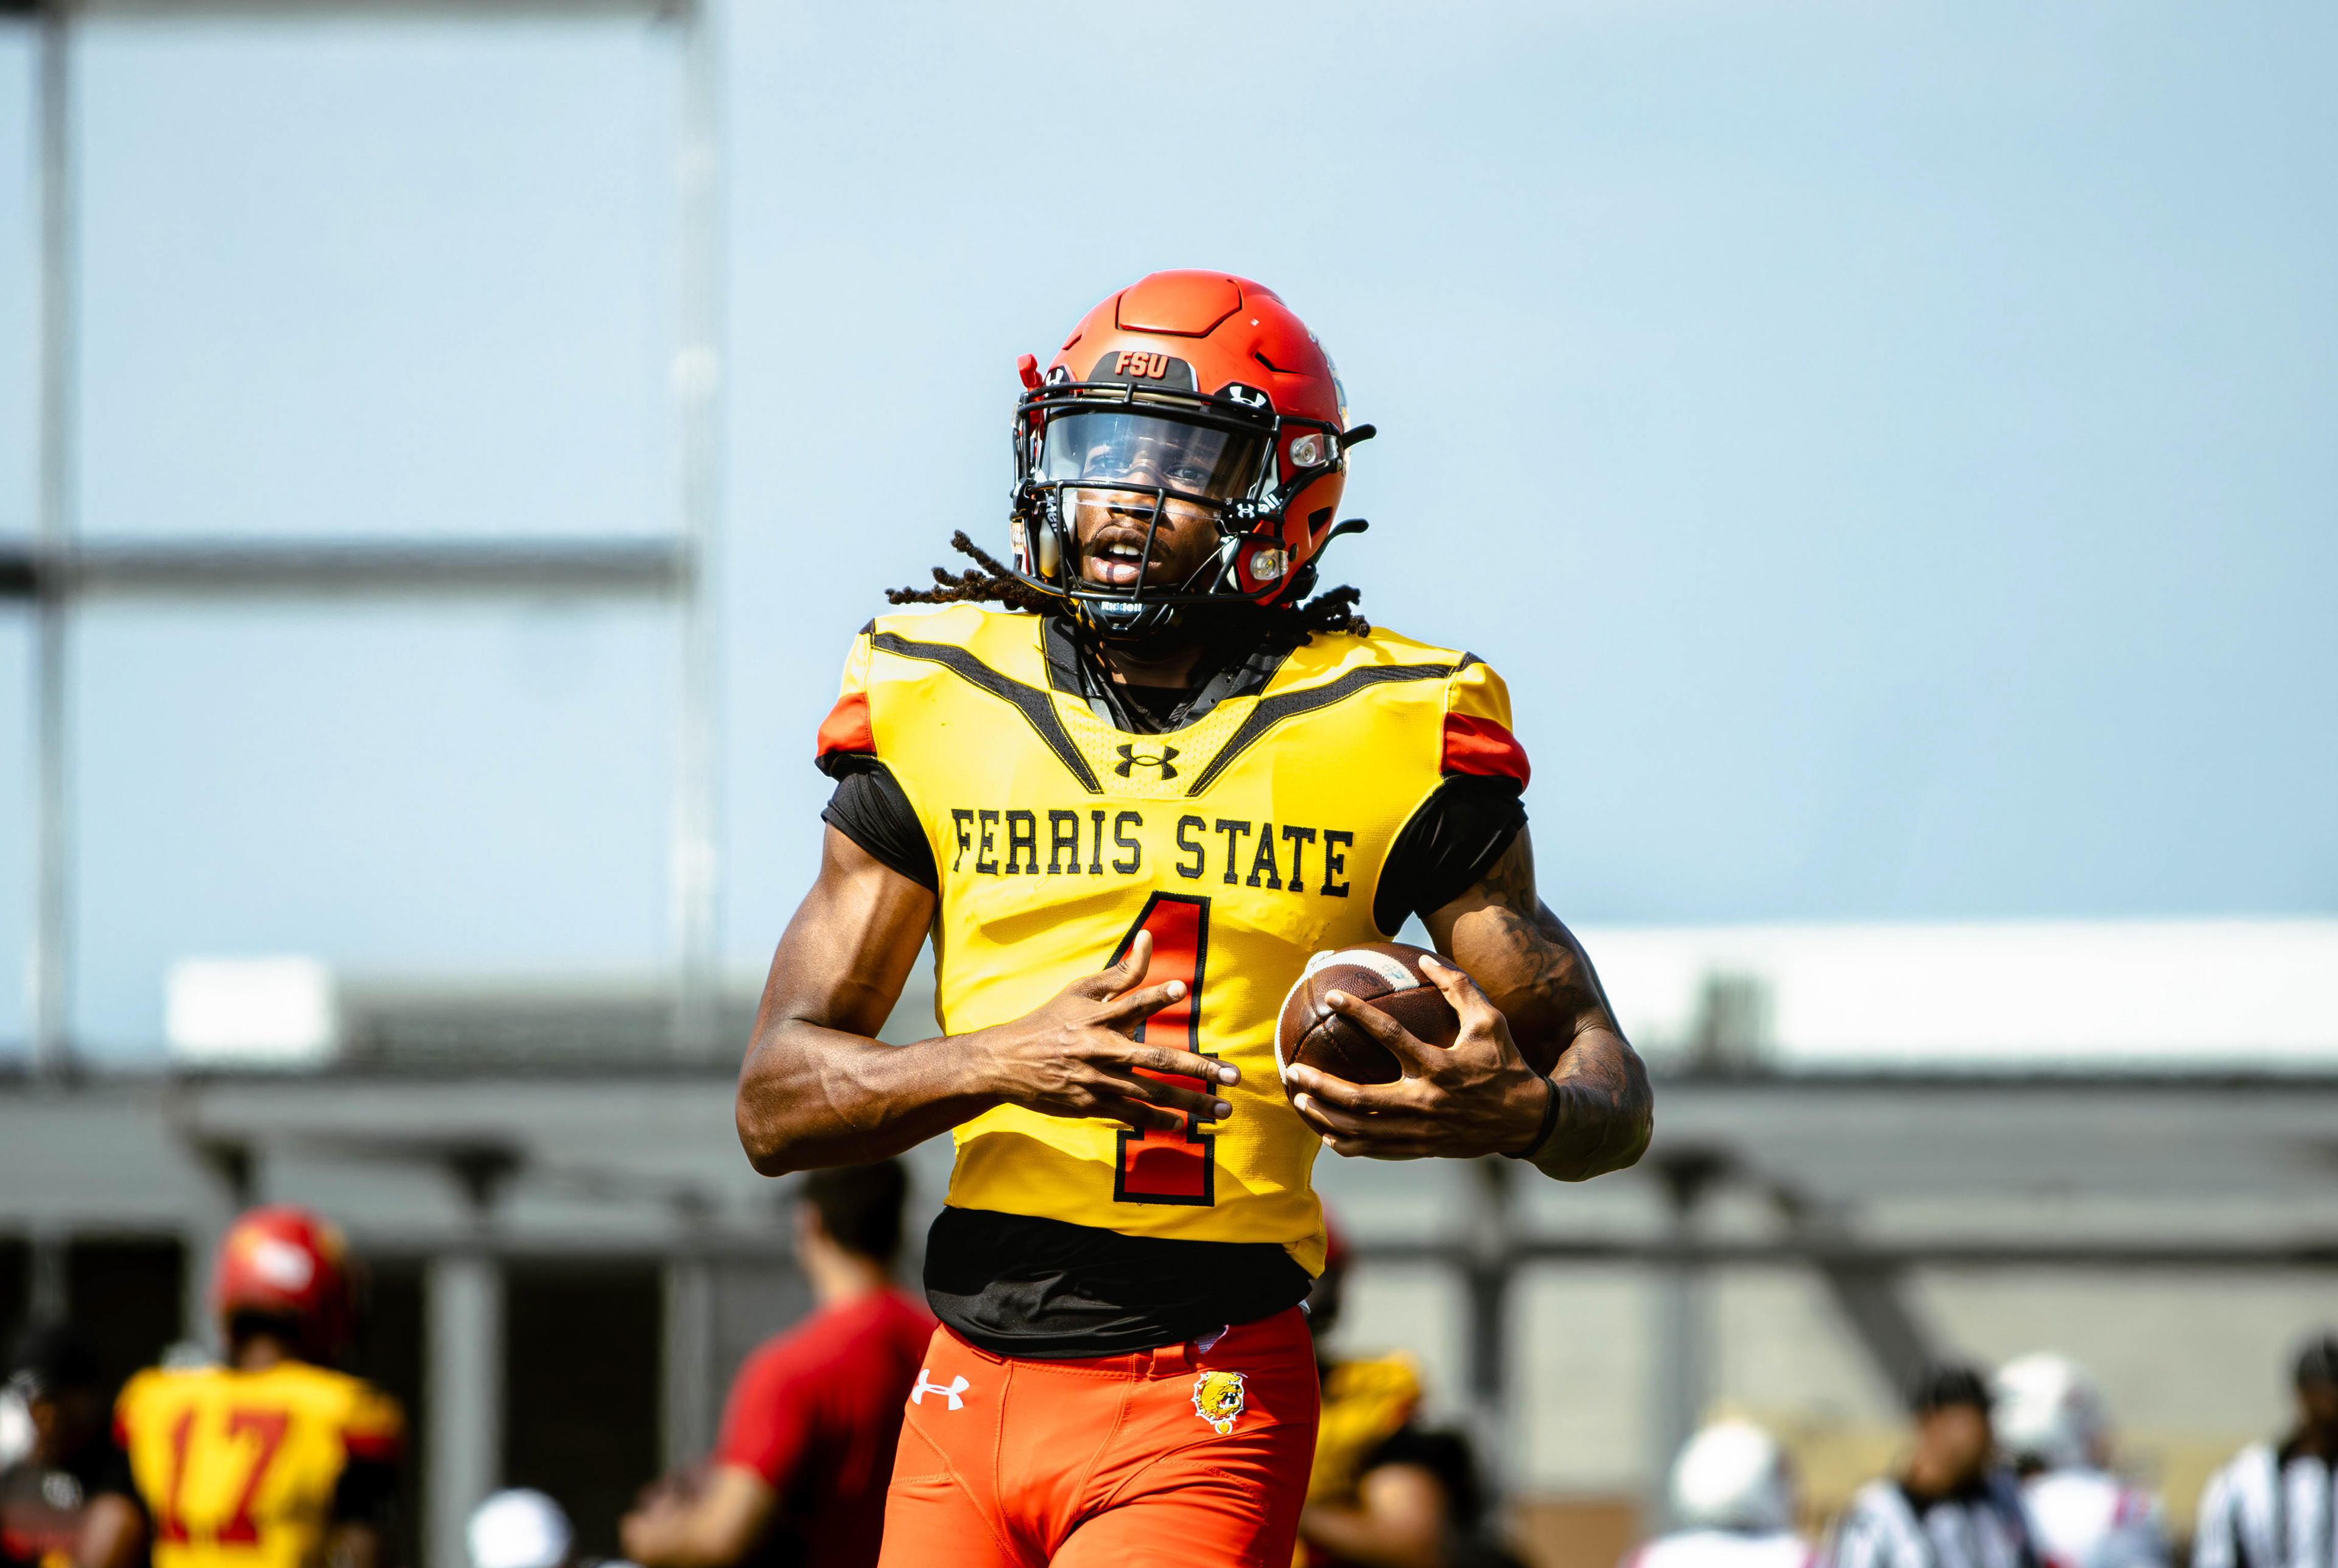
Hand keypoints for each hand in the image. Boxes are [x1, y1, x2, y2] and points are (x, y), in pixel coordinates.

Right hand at [971, 929, 1239, 1131]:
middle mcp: (1099, 1049)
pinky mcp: (1090, 1105)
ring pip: (1152, 1094)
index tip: (1182, 988)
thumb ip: (1121, 971)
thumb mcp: (1080, 991)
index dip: (1155, 995)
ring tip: (1223, 1109)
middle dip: (1200, 1068)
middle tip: (1234, 1076)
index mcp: (1096, 1017)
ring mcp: (1096, 1081)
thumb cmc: (1050, 1021)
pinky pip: (1130, 1113)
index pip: (1130, 1002)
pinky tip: (1184, 1124)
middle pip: (1157, 1059)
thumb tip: (1149, 937)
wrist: (1006, 1063)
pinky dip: (1158, 1120)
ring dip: (1191, 1102)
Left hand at [1285, 954, 1549, 1159]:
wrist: (1527, 1120)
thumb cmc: (1506, 1065)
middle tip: (1293, 1070)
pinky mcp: (1421, 1146)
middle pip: (1360, 1096)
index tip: (1332, 997)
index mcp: (1440, 1065)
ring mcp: (1421, 1129)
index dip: (1359, 1013)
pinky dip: (1348, 1142)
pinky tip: (1327, 1133)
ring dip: (1325, 1115)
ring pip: (1362, 1128)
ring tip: (1299, 1100)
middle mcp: (1425, 1099)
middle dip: (1321, 1085)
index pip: (1390, 1034)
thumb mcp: (1490, 1022)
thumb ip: (1459, 989)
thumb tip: (1426, 958)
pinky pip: (1376, 1149)